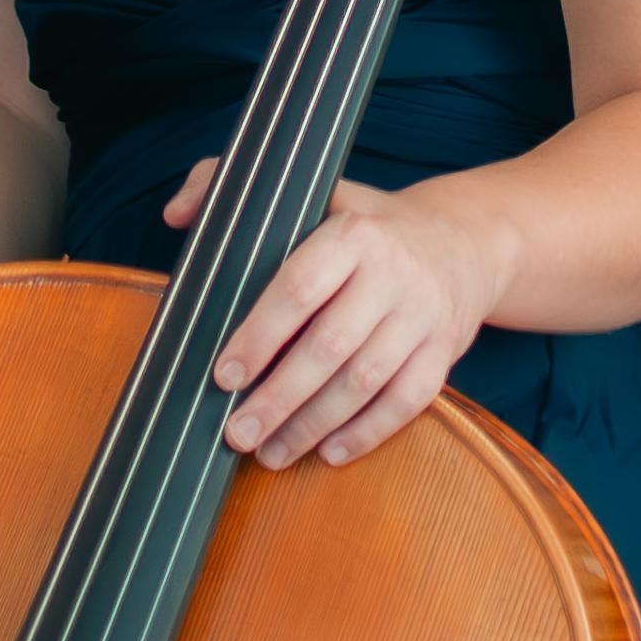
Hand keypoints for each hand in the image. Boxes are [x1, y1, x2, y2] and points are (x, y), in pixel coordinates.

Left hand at [174, 158, 519, 466]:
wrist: (465, 240)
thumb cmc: (368, 226)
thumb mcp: (313, 194)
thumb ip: (233, 188)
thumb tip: (176, 214)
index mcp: (353, 234)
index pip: (300, 289)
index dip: (259, 336)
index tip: (225, 375)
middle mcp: (393, 273)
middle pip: (330, 347)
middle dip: (279, 398)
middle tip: (237, 432)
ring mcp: (424, 315)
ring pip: (365, 382)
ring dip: (313, 425)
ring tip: (270, 453)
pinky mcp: (445, 350)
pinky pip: (407, 401)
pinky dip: (367, 432)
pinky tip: (329, 452)